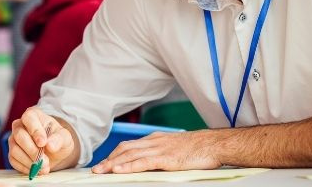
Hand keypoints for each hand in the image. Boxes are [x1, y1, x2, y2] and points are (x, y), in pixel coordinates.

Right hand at [8, 107, 75, 175]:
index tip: (43, 143)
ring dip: (30, 161)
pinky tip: (37, 170)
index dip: (35, 131)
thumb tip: (50, 145)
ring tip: (44, 167)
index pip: (28, 118)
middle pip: (19, 135)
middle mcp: (20, 125)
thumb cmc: (57, 139)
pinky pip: (14, 161)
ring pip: (15, 149)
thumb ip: (59, 139)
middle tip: (45, 161)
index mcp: (33, 115)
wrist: (54, 152)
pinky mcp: (12, 153)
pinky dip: (26, 167)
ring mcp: (14, 140)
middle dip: (33, 150)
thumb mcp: (65, 137)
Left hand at [91, 130, 221, 172]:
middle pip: (125, 149)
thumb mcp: (176, 148)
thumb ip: (162, 152)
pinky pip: (143, 162)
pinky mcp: (166, 158)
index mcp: (156, 139)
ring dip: (113, 164)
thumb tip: (152, 162)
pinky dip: (128, 166)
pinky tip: (119, 170)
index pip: (130, 146)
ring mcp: (159, 149)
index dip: (115, 154)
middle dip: (109, 159)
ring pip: (130, 155)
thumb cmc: (199, 149)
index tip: (105, 162)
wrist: (214, 144)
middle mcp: (154, 142)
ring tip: (101, 171)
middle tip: (96, 169)